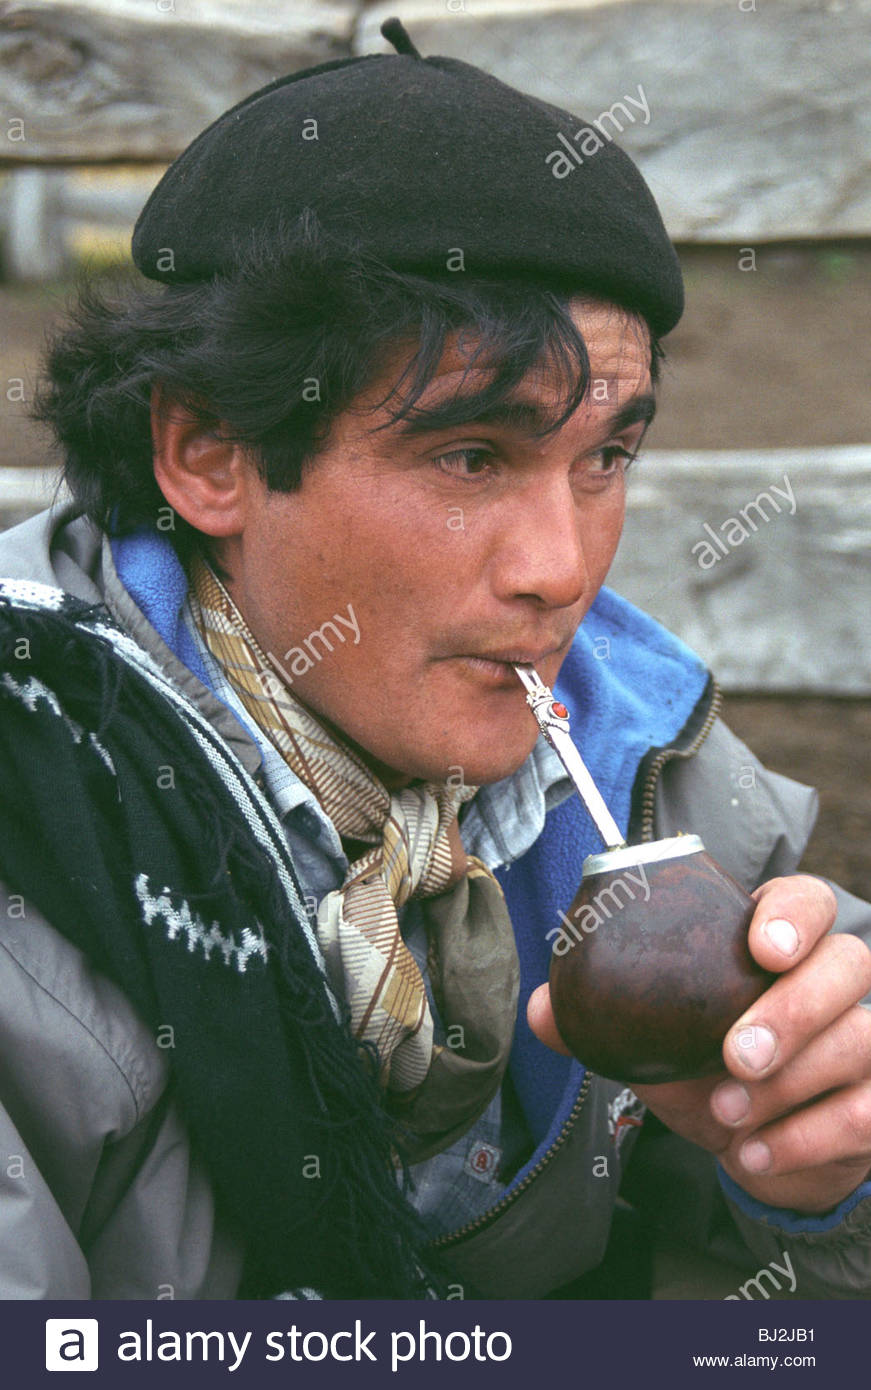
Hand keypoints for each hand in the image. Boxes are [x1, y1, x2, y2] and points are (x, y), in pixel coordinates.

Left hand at [528, 875, 870, 1213]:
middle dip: (792, 1010)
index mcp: (777, 943)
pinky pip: (865, 1112)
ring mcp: (863, 1038)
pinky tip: (753, 1151)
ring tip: (727, 1113)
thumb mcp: (655, 1043)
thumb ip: (600, 1021)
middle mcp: (833, 980)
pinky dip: (805, 1138)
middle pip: (846, 964)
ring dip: (789, 1085)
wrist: (754, 1148)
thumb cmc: (707, 1072)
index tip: (762, 947)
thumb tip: (539, 1010)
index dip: (794, 916)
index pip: (808, 900)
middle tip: (736, 1054)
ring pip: (859, 1038)